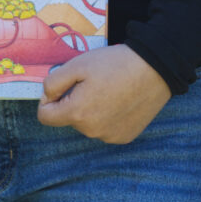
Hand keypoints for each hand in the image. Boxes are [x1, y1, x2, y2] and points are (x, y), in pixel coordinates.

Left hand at [37, 44, 170, 143]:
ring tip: (109, 90)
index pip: (45, 117)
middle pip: (68, 119)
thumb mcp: (76, 65)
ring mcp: (110, 137)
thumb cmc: (114, 64)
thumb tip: (46, 97)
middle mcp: (92, 131)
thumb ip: (53, 82)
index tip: (62, 86)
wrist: (155, 69)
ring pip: (87, 124)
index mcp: (77, 114)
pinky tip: (120, 101)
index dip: (48, 99)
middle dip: (73, 102)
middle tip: (92, 83)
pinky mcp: (125, 137)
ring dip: (91, 110)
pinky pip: (105, 129)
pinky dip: (107, 117)